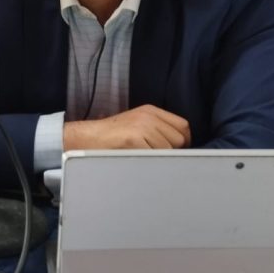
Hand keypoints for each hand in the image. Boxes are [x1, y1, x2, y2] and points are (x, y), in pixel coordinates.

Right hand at [63, 105, 190, 149]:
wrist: (89, 137)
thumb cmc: (113, 136)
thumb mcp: (137, 124)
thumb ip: (157, 128)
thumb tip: (179, 145)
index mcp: (151, 111)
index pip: (183, 125)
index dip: (184, 141)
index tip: (177, 151)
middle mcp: (149, 116)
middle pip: (179, 139)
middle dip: (172, 151)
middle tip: (157, 157)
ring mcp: (142, 127)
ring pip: (168, 150)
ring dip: (160, 158)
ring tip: (144, 158)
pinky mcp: (135, 139)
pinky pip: (154, 156)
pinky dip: (150, 162)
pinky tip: (138, 160)